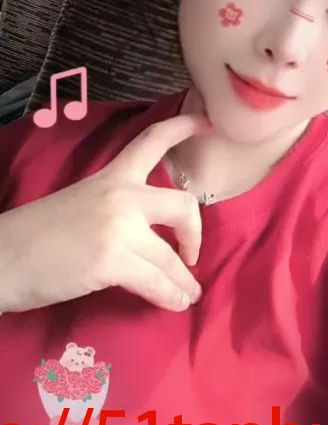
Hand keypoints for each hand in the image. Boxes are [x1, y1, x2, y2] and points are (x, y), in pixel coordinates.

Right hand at [0, 113, 212, 313]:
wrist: (2, 257)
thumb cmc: (36, 236)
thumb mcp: (81, 205)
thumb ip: (116, 210)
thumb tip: (148, 235)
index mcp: (110, 177)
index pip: (151, 141)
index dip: (184, 127)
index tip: (209, 120)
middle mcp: (120, 196)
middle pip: (183, 205)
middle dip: (196, 233)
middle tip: (192, 255)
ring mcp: (117, 227)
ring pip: (172, 257)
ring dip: (184, 281)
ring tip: (188, 295)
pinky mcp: (111, 260)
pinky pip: (157, 282)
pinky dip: (171, 296)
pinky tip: (176, 303)